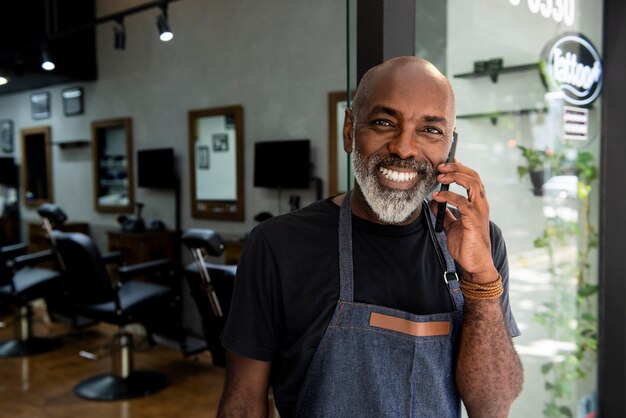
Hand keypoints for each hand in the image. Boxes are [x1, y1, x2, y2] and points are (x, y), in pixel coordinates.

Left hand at [430, 159, 498, 283]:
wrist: (474, 264)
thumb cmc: (466, 245)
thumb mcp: (451, 225)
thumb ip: (445, 212)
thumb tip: (433, 201)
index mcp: (477, 203)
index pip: (472, 178)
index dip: (459, 168)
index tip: (444, 164)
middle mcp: (481, 204)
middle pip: (474, 176)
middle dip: (457, 168)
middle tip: (440, 166)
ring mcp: (480, 211)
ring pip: (473, 184)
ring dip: (455, 177)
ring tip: (440, 177)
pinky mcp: (475, 220)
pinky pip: (463, 202)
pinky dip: (449, 197)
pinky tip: (437, 197)